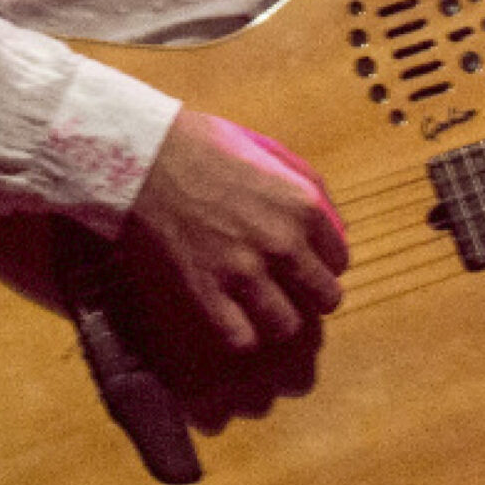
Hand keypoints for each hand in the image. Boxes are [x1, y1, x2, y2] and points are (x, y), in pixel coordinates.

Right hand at [125, 109, 347, 352]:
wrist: (145, 157)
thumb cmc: (202, 145)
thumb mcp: (268, 151)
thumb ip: (306, 186)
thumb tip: (334, 224)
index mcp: (302, 205)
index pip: (339, 259)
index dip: (322, 264)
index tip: (304, 265)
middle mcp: (283, 242)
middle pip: (326, 298)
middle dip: (311, 298)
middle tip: (290, 292)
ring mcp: (245, 271)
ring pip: (287, 326)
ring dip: (277, 321)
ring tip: (261, 310)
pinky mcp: (208, 293)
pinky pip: (241, 339)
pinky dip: (239, 335)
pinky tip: (231, 319)